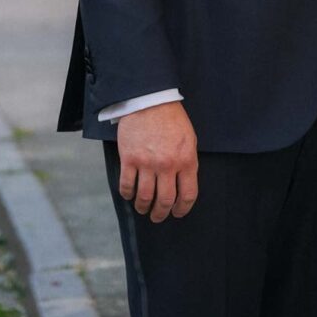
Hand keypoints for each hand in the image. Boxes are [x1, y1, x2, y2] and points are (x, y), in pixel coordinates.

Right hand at [117, 101, 198, 222]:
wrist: (150, 99)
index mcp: (186, 160)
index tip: (177, 213)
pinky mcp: (129, 158)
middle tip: (157, 216)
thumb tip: (184, 185)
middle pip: (165, 201)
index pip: (187, 195)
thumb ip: (188, 162)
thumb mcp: (189, 139)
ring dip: (143, 207)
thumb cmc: (171, 118)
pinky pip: (126, 185)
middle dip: (161, 214)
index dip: (182, 209)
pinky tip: (130, 194)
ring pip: (144, 197)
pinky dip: (127, 194)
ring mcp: (147, 163)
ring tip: (143, 208)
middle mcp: (167, 165)